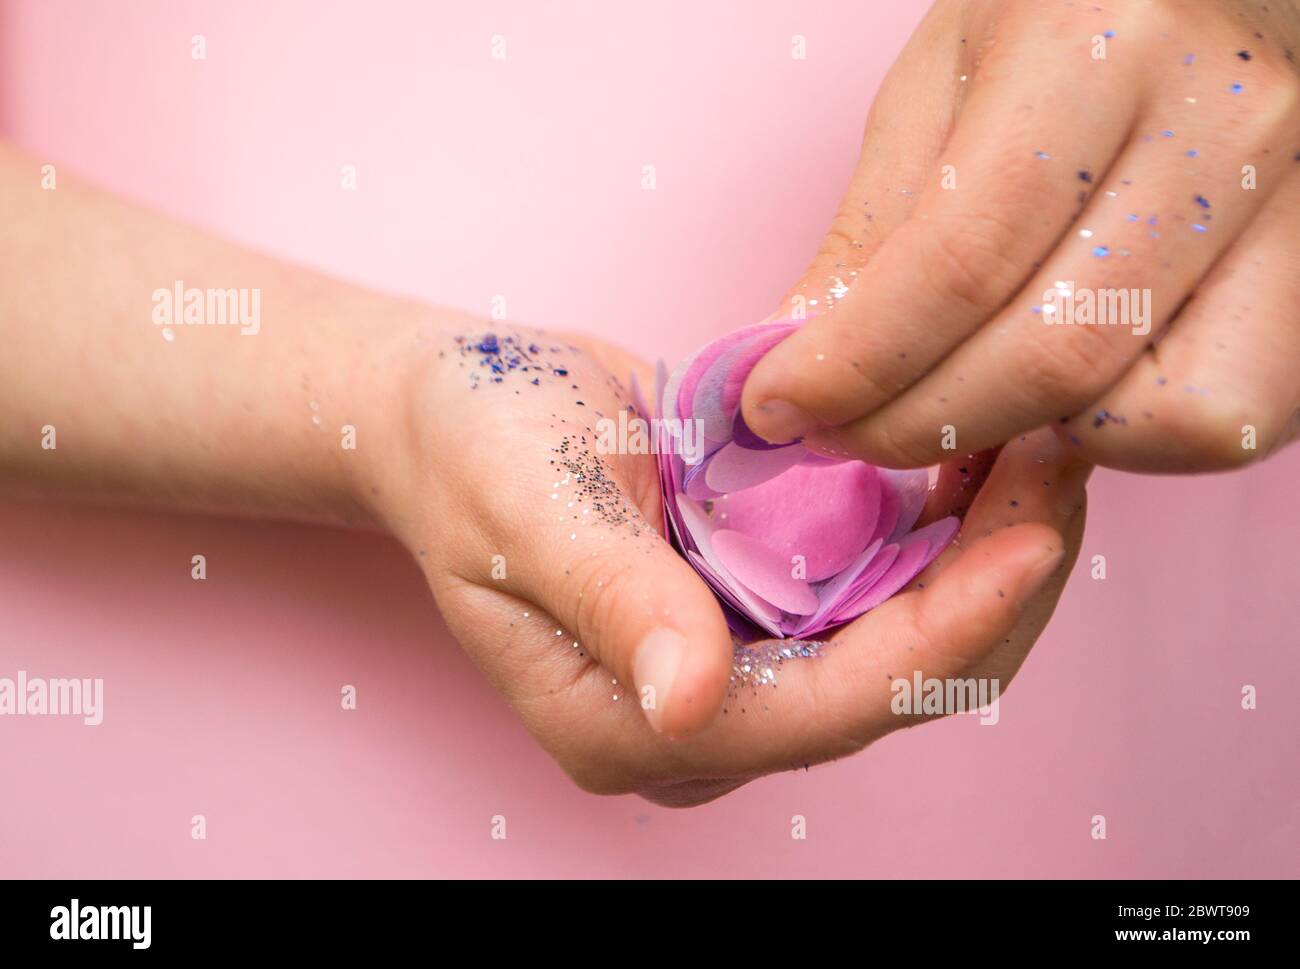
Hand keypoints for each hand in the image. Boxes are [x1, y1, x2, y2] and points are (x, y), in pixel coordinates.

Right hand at [379, 320, 1088, 805]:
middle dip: (992, 592)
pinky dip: (938, 527)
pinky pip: (877, 586)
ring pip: (903, 638)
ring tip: (1045, 451)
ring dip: (982, 554)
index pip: (827, 708)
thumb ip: (612, 604)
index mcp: (635, 726)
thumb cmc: (469, 451)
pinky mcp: (760, 609)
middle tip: (1064, 468)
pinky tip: (981, 455)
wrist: (452, 411)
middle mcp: (704, 717)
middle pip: (891, 686)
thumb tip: (692, 704)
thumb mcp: (527, 512)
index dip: (942, 633)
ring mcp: (738, 666)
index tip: (1036, 539)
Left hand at [742, 0, 1299, 472]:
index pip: (962, 256)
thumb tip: (792, 359)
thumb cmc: (1063, 17)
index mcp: (1101, 43)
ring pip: (1157, 412)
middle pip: (1057, 352)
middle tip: (837, 432)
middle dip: (916, 425)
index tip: (777, 407)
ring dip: (1027, 439)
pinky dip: (1122, 437)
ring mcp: (1294, 207)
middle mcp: (1225, 125)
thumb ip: (873, 229)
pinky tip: (1059, 394)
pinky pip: (1223, 420)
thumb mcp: (937, 84)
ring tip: (955, 398)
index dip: (855, 362)